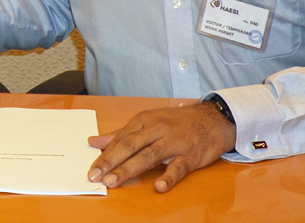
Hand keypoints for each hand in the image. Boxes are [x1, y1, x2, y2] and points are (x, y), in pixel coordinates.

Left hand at [87, 102, 236, 192]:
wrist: (213, 118)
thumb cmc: (176, 121)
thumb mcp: (147, 121)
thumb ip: (120, 134)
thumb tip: (94, 141)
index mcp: (143, 121)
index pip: (120, 139)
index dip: (104, 155)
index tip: (91, 169)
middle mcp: (156, 129)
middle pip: (129, 146)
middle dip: (110, 162)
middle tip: (95, 176)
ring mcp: (174, 142)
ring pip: (148, 156)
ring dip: (128, 169)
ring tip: (113, 181)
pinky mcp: (191, 155)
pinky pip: (178, 167)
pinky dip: (168, 176)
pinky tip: (158, 186)